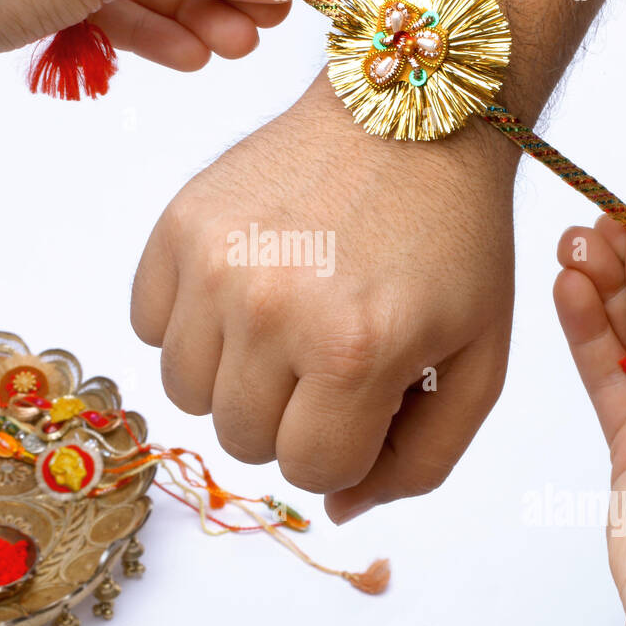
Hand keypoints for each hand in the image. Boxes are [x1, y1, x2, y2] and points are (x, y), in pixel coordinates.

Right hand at [130, 75, 519, 520]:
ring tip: (286, 321)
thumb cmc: (453, 239)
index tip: (370, 396)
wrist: (407, 111)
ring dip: (235, 377)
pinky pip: (147, 326)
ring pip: (186, 394)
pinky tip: (244, 286)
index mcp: (355, 350)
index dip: (347, 446)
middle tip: (329, 357)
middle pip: (242, 441)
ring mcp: (213, 263)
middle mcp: (271, 309)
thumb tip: (338, 513)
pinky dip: (189, 324)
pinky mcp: (176, 224)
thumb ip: (422, 460)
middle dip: (292, 417)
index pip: (312, 472)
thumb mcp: (478, 361)